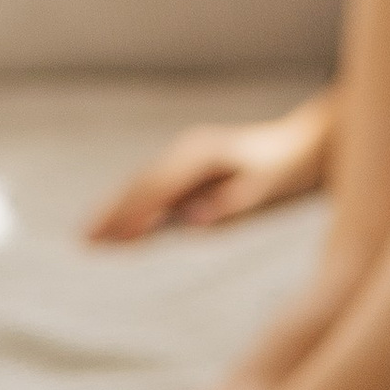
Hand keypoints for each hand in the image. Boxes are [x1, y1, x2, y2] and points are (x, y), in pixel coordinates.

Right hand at [86, 90, 334, 243]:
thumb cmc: (289, 171)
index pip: (156, 188)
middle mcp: (187, 152)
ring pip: (142, 186)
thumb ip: (231, 205)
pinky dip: (134, 208)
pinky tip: (123, 229)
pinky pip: (154, 190)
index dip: (132, 214)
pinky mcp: (191, 170)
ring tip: (88, 238)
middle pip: (140, 185)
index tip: (110, 239)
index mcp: (200, 155)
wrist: (306, 147)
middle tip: (82, 242)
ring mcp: (187, 159)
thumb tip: (190, 222)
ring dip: (116, 210)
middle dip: (111, 213)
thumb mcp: (268, 189)